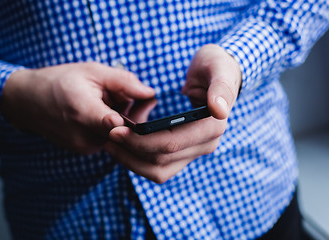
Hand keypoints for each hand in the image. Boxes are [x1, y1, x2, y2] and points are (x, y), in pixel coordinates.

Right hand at [0, 62, 154, 153]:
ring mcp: (85, 147)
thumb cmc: (59, 82)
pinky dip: (109, 127)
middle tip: (122, 96)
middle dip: (130, 112)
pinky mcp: (85, 150)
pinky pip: (108, 138)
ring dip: (119, 120)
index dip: (136, 116)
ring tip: (104, 103)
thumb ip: (124, 81)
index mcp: (84, 113)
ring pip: (118, 135)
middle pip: (125, 129)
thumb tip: (150, 93)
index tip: (145, 106)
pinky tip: (98, 114)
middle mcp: (85, 136)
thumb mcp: (92, 71)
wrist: (27, 101)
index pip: (118, 124)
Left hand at [104, 44, 240, 182]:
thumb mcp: (218, 67)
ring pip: (158, 170)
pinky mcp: (183, 154)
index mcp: (212, 127)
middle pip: (160, 159)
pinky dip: (137, 161)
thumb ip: (221, 87)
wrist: (215, 75)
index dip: (141, 141)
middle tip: (107, 133)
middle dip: (130, 149)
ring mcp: (194, 152)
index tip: (116, 130)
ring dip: (130, 160)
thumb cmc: (214, 67)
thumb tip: (218, 111)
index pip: (170, 143)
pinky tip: (121, 147)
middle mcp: (205, 145)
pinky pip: (158, 167)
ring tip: (109, 142)